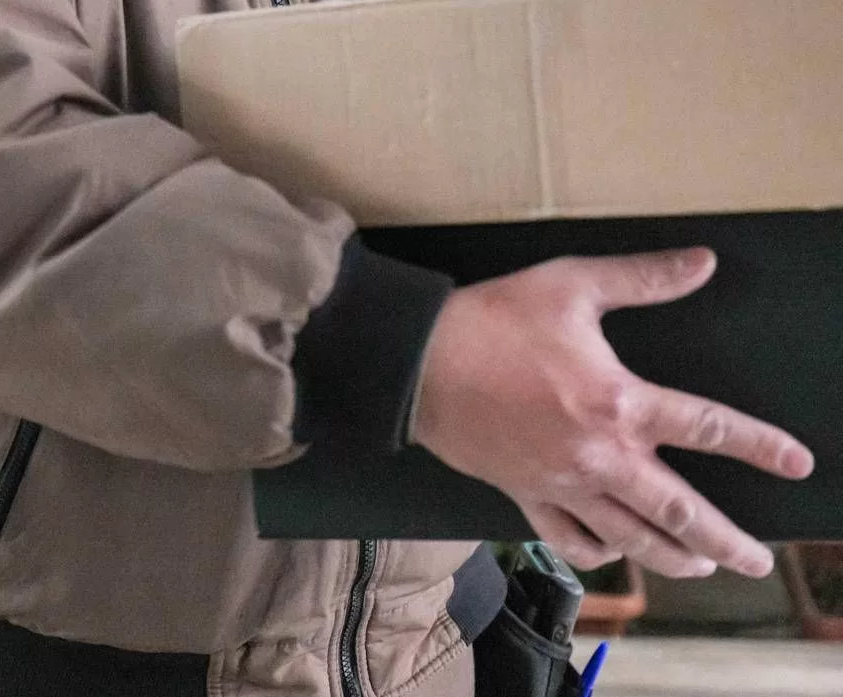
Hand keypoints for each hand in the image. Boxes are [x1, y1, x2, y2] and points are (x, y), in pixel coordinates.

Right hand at [412, 248, 813, 578]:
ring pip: (628, 537)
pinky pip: (567, 539)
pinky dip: (595, 552)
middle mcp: (599, 455)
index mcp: (619, 403)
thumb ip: (643, 278)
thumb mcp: (572, 285)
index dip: (760, 447)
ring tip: (699, 565)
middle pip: (678, 510)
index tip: (797, 463)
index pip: (709, 429)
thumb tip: (703, 263)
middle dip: (725, 540)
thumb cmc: (494, 322)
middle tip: (756, 561)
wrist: (420, 365)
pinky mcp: (524, 494)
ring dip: (671, 556)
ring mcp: (561, 483)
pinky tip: (612, 552)